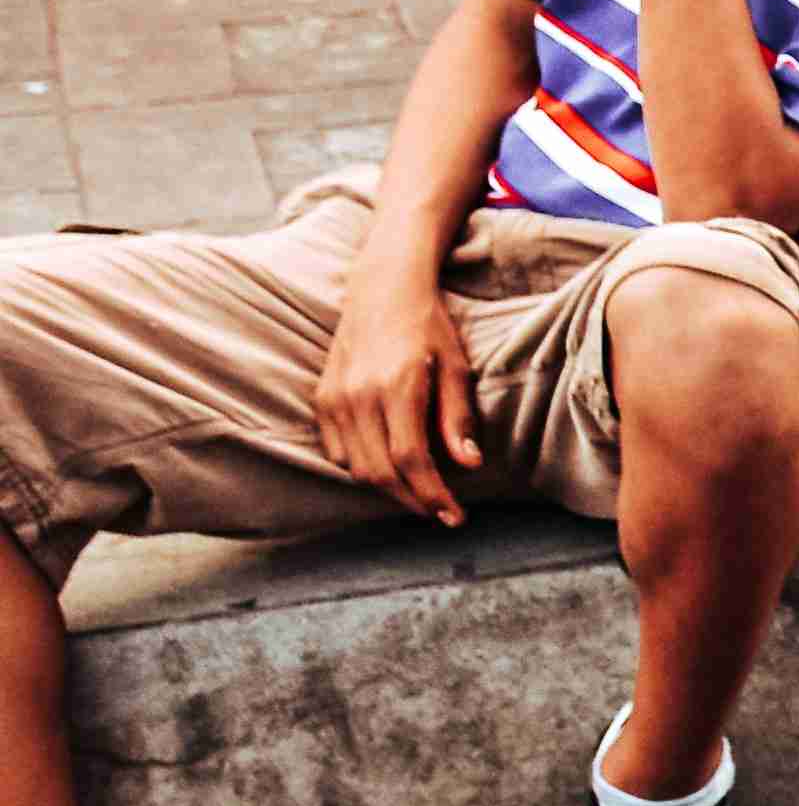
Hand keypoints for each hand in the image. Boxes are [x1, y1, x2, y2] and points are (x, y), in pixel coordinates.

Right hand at [309, 255, 482, 526]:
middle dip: (413, 500)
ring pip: (356, 467)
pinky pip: (337, 450)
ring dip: (388, 488)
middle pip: (380, 471)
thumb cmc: (428, 326)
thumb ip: (458, 418)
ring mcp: (334, 397)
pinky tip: (389, 467)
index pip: (411, 460)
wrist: (382, 289)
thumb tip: (470, 466)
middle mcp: (358, 396)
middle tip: (442, 513)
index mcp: (397, 387)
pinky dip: (362, 467)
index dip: (433, 495)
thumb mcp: (456, 367)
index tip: (454, 516)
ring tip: (420, 492)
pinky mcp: (322, 398)